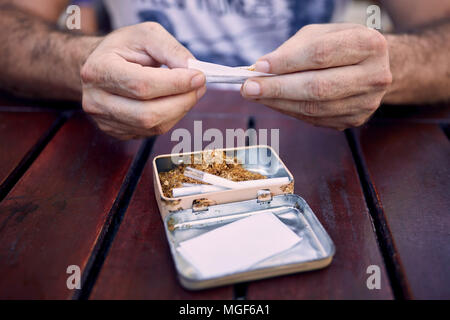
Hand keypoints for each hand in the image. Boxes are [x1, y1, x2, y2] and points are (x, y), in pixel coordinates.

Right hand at [81, 22, 205, 139]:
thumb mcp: (146, 35)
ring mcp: (105, 120)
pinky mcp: (116, 132)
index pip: (142, 85)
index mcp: (99, 70)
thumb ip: (171, 50)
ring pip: (152, 126)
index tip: (199, 76)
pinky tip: (173, 102)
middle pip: (148, 113)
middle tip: (200, 87)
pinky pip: (151, 132)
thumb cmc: (124, 48)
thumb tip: (193, 71)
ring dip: (179, 111)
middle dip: (182, 101)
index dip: (175, 84)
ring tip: (190, 93)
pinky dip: (170, 118)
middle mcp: (97, 100)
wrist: (101, 64)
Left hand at [241, 24, 391, 129]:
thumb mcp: (323, 33)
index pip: (320, 55)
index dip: (287, 62)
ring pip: (314, 108)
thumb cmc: (343, 46)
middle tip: (249, 88)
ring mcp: (366, 102)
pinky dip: (290, 111)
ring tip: (256, 95)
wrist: (377, 66)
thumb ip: (295, 48)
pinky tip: (274, 102)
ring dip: (279, 103)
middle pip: (318, 87)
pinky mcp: (355, 120)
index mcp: (369, 44)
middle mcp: (374, 76)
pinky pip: (315, 119)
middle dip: (278, 88)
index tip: (260, 66)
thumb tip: (263, 69)